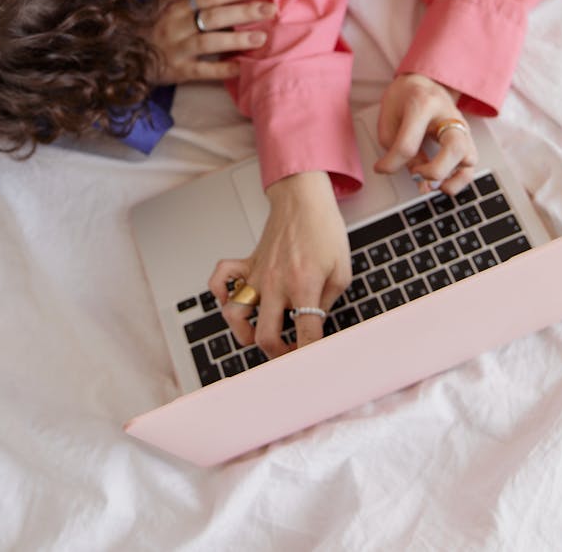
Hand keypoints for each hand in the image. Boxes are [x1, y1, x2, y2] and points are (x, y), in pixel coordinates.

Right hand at [148, 0, 275, 84]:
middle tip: (270, 9)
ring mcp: (176, 49)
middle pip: (213, 15)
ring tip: (261, 38)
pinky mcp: (176, 72)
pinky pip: (202, 71)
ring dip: (236, 40)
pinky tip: (241, 67)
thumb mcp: (162, 3)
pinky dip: (222, 69)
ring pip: (208, 42)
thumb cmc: (150, 26)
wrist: (122, 54)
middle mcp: (176, 25)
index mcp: (175, 6)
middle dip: (244, 11)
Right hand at [208, 171, 351, 358]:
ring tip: (259, 333)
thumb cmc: (324, 230)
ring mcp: (257, 274)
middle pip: (265, 336)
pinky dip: (221, 295)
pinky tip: (234, 301)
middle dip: (278, 355)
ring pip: (234, 316)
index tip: (313, 361)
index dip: (310, 355)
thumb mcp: (342, 271)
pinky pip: (219, 281)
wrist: (303, 199)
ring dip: (244, 333)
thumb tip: (315, 324)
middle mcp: (275, 283)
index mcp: (303, 285)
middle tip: (289, 354)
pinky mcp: (246, 264)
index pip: (306, 334)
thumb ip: (328, 303)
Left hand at [374, 73, 477, 194]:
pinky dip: (459, 180)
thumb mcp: (389, 116)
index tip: (382, 168)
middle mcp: (448, 115)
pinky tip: (443, 184)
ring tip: (432, 184)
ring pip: (469, 158)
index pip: (409, 144)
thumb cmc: (404, 97)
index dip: (392, 163)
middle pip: (453, 148)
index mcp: (423, 105)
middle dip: (434, 171)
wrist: (423, 82)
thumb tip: (413, 176)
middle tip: (416, 174)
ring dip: (451, 179)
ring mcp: (461, 127)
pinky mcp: (467, 138)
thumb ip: (395, 147)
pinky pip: (471, 165)